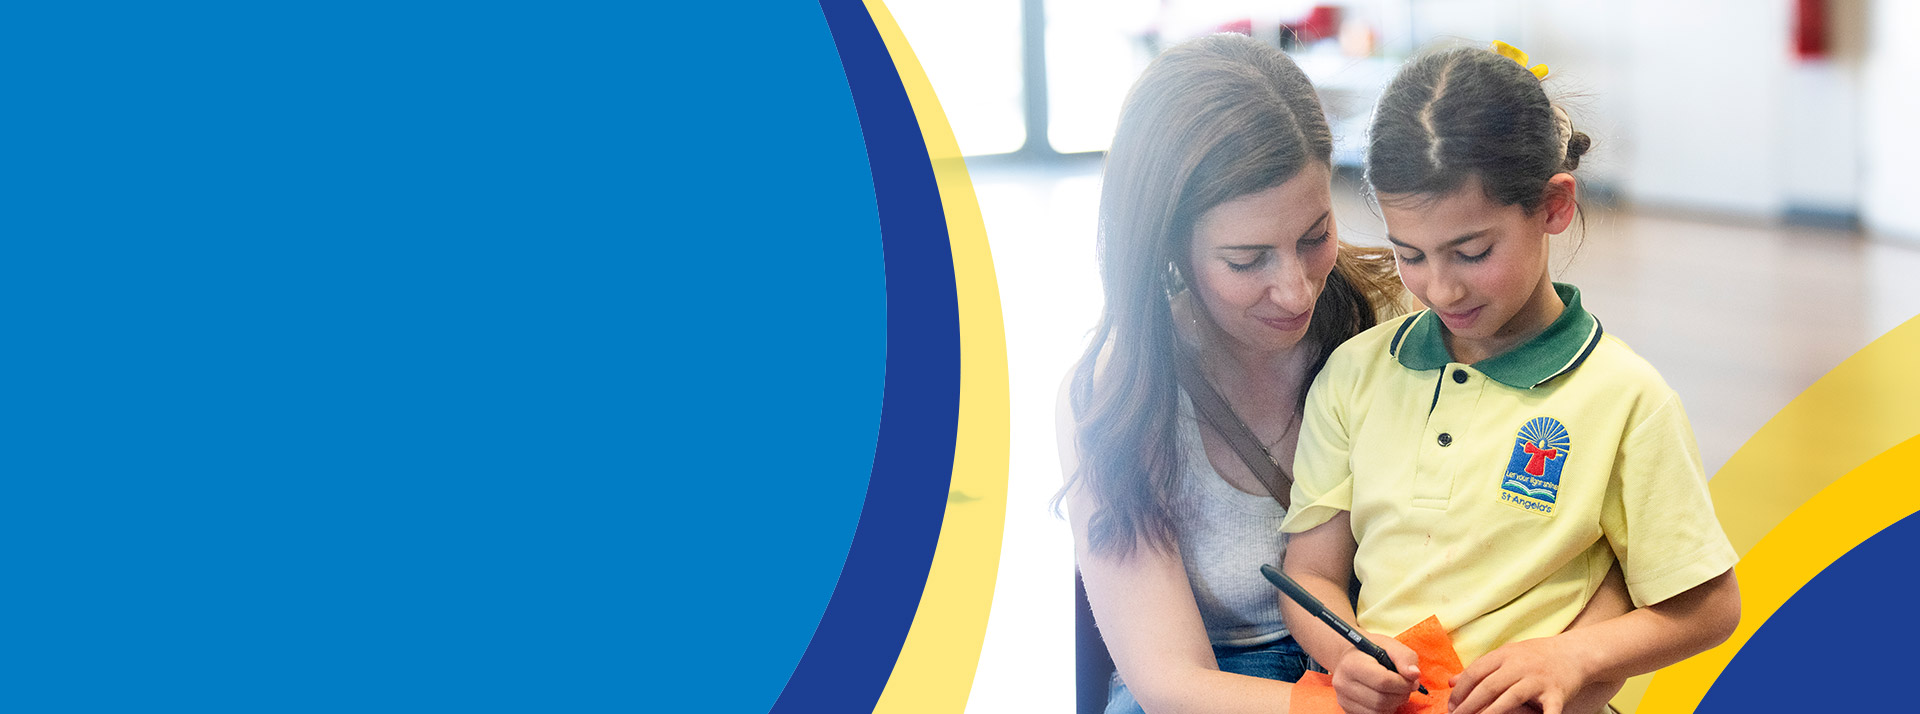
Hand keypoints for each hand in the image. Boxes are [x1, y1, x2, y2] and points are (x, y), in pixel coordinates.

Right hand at [1331, 636, 1419, 713]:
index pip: (1383, 681)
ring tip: (1394, 689)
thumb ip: (1405, 657)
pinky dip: (1386, 709)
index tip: (1410, 678)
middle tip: (1405, 685)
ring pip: (1380, 711)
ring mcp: (1344, 700)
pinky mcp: (1348, 711)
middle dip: (1401, 694)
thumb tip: (1414, 675)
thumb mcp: (1390, 645)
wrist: (1351, 659)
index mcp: (1351, 664)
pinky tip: (1385, 696)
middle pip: (1382, 700)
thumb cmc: (1372, 652)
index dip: (1403, 683)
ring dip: (1395, 703)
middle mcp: (1343, 684)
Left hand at [1448, 636, 1588, 713]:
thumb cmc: (1537, 656)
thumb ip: (1480, 668)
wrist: (1576, 651)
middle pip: (1488, 686)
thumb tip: (1451, 682)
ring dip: (1491, 713)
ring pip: (1510, 698)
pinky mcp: (1556, 693)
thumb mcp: (1507, 655)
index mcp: (1505, 654)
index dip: (1461, 690)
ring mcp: (1538, 679)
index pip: (1476, 672)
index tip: (1451, 704)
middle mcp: (1520, 665)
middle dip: (1469, 704)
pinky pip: (1548, 710)